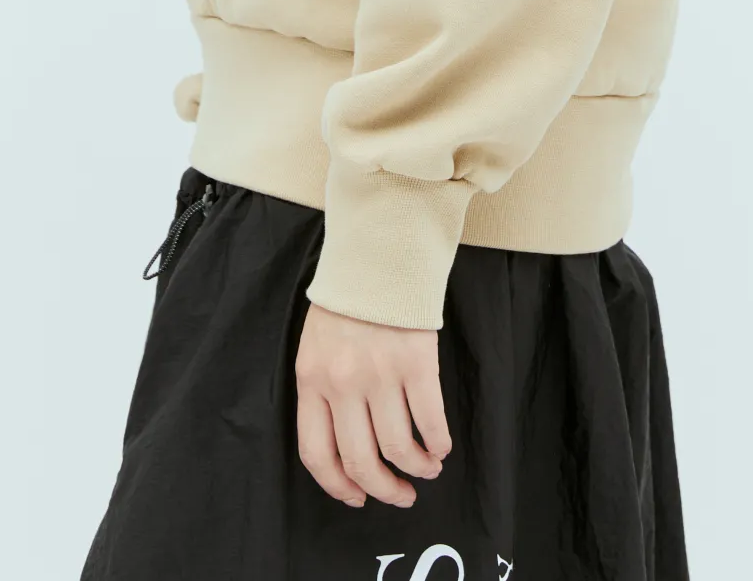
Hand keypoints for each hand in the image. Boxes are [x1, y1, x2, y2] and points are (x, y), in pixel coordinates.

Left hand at [295, 300, 451, 507]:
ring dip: (416, 467)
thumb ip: (323, 391)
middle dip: (384, 489)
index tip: (357, 497)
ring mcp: (380, 373)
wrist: (377, 255)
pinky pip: (429, 419)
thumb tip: (345, 447)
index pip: (317, 453)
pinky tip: (440, 445)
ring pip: (397, 446)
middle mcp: (343, 383)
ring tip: (427, 468)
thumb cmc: (347, 303)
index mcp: (312, 380)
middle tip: (401, 496)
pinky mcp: (415, 361)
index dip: (338, 486)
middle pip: (361, 460)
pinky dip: (437, 441)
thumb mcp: (316, 345)